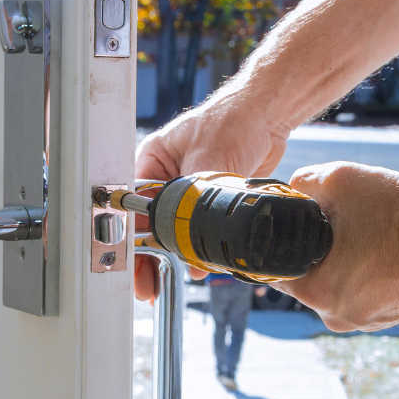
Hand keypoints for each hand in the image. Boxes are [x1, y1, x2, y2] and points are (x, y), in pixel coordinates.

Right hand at [130, 0, 398, 300]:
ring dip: (179, 253)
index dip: (129, 238)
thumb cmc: (234, 119)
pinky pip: (199, 229)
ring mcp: (187, 190)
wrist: (269, 114)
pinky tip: (205, 261)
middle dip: (151, 256)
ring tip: (185, 271)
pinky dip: (201, 246)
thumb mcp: (208, 163)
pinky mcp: (210, 200)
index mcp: (150, 161)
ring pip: (175, 232)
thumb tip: (191, 244)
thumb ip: (197, 204)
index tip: (130, 263)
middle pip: (149, 226)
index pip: (131, 206)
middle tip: (150, 285)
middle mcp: (164, 177)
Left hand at [273, 162, 398, 331]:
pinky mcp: (394, 317)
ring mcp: (370, 321)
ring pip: (343, 285)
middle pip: (312, 278)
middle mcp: (340, 317)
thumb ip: (303, 183)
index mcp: (318, 293)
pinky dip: (374, 272)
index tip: (297, 226)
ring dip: (349, 261)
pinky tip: (389, 249)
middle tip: (345, 224)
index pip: (278, 270)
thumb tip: (294, 188)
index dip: (282, 244)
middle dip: (321, 250)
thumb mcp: (340, 180)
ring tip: (374, 235)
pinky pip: (369, 292)